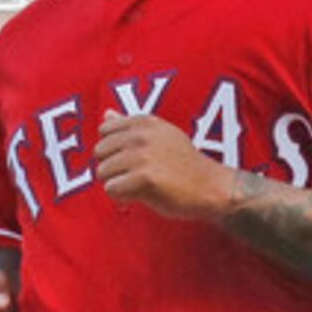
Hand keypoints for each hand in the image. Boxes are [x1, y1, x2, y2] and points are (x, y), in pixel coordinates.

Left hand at [94, 111, 241, 221]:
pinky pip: (112, 189)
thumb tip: (106, 114)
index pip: (104, 131)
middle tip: (133, 177)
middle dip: (112, 168)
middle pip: (100, 153)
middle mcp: (141, 135)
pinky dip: (122, 197)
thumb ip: (131, 127)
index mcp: (144, 122)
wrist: (211, 187)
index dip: (113, 150)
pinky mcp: (144, 177)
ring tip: (138, 187)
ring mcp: (142, 156)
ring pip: (103, 172)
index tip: (129, 160)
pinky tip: (139, 196)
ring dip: (117, 184)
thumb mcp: (160, 136)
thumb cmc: (185, 164)